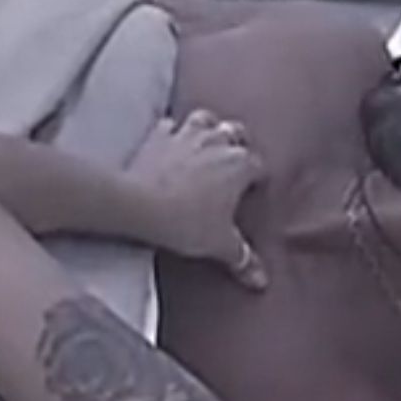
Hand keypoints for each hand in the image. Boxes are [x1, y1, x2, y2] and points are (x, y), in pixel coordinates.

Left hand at [125, 110, 268, 288]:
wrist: (139, 204)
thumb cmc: (186, 222)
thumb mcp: (220, 245)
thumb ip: (243, 259)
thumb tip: (261, 281)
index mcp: (240, 164)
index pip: (258, 165)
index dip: (256, 177)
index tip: (252, 189)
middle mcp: (217, 141)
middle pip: (235, 132)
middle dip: (237, 142)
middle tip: (233, 159)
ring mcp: (186, 134)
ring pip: (204, 118)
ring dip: (207, 127)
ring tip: (206, 141)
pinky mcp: (157, 136)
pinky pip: (168, 125)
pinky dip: (171, 132)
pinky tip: (168, 143)